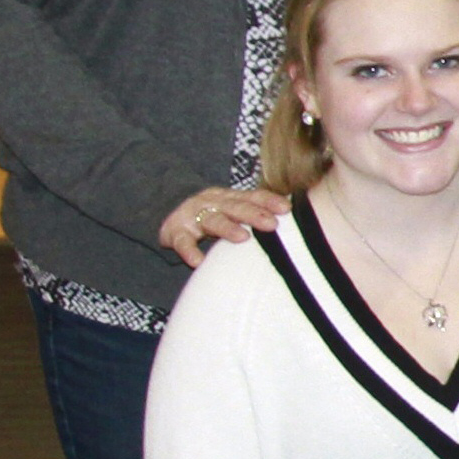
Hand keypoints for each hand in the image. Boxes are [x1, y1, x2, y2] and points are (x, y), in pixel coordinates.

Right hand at [156, 187, 288, 266]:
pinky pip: (183, 242)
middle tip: (272, 224)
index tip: (287, 209)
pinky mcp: (175, 232)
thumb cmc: (210, 216)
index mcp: (230, 197)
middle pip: (235, 207)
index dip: (269, 201)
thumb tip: (294, 224)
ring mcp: (193, 215)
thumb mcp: (230, 211)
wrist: (163, 211)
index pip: (252, 197)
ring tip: (242, 238)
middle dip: (254, 214)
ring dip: (227, 228)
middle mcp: (213, 203)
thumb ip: (254, 214)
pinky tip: (198, 262)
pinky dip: (189, 251)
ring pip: (212, 220)